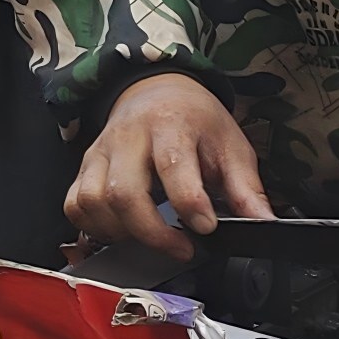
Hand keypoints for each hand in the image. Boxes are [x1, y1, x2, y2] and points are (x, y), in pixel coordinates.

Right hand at [63, 72, 271, 260]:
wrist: (157, 90)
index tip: (206, 228)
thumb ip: (245, 187)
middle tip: (181, 247)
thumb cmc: (195, 119)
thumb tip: (263, 223)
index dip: (190, 204)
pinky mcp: (84, 165)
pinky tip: (122, 231)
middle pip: (123, 192)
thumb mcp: (230, 145)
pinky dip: (94, 226)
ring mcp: (101, 151)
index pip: (173, 167)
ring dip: (121, 232)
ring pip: (93, 200)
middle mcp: (129, 136)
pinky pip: (74, 203)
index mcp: (171, 124)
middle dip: (152, 232)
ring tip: (150, 238)